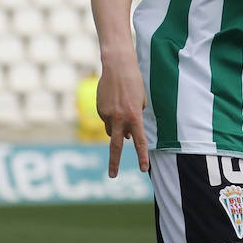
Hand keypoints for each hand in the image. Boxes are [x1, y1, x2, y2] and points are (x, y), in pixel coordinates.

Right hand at [97, 56, 148, 176]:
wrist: (117, 66)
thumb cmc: (134, 83)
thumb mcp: (140, 102)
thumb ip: (135, 120)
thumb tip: (126, 137)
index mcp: (134, 117)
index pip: (140, 142)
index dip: (142, 156)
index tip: (144, 169)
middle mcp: (120, 118)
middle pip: (116, 146)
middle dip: (114, 162)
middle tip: (113, 175)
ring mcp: (107, 114)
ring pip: (110, 130)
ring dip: (115, 128)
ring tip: (120, 109)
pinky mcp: (99, 109)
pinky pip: (105, 119)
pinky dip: (110, 115)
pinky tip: (113, 100)